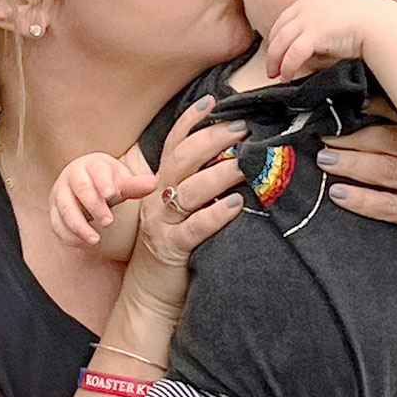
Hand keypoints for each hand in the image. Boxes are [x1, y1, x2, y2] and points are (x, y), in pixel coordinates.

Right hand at [49, 151, 157, 246]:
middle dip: (93, 205)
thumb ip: (136, 185)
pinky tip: (84, 244)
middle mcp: (73, 176)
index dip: (103, 182)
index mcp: (92, 165)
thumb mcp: (121, 181)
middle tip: (108, 222)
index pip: (96, 171)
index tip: (112, 194)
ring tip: (95, 240)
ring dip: (78, 225)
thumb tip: (154, 183)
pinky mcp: (54, 209)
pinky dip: (68, 235)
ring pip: (65, 208)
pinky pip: (56, 223)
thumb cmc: (106, 182)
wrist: (84, 181)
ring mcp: (60, 193)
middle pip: (80, 188)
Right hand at [122, 95, 247, 316]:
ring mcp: (161, 223)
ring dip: (221, 173)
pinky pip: (194, 227)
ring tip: (247, 163)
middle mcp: (157, 198)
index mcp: (160, 185)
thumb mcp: (181, 212)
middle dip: (213, 139)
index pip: (174, 143)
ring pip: (189, 188)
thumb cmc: (174, 250)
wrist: (149, 296)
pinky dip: (216, 215)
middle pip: (183, 158)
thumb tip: (236, 159)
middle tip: (243, 128)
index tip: (213, 100)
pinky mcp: (170, 248)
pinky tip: (237, 206)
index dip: (191, 120)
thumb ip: (198, 187)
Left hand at [264, 0, 396, 81]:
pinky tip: (287, 76)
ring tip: (276, 74)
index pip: (286, 18)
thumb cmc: (370, 22)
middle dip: (273, 50)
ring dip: (275, 61)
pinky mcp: (314, 33)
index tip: (278, 49)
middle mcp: (308, 6)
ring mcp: (309, 18)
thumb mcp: (342, 15)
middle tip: (272, 66)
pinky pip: (292, 54)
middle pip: (279, 29)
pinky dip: (286, 66)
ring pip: (280, 42)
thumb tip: (316, 44)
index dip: (279, 35)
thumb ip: (325, 25)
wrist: (383, 23)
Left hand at [317, 99, 396, 303]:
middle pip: (394, 140)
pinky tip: (338, 195)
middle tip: (325, 134)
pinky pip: (391, 206)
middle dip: (355, 135)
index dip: (380, 105)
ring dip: (352, 164)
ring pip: (389, 170)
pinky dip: (362, 200)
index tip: (351, 98)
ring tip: (325, 160)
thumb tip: (380, 120)